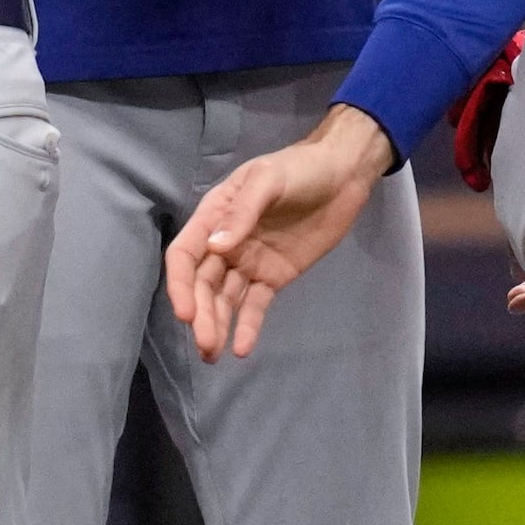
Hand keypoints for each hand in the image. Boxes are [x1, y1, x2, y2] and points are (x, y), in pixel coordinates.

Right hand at [163, 109, 398, 362]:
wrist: (343, 175)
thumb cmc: (301, 169)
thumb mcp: (268, 179)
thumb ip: (243, 212)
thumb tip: (216, 247)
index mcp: (214, 216)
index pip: (185, 254)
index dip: (180, 284)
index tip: (187, 313)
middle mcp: (225, 243)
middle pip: (202, 284)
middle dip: (201, 315)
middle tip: (206, 345)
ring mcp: (249, 262)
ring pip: (224, 299)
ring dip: (217, 325)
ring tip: (214, 355)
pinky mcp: (273, 277)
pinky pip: (255, 305)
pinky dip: (247, 326)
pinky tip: (242, 348)